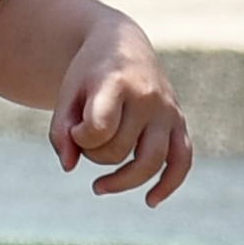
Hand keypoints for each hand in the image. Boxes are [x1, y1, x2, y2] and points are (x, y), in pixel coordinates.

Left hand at [54, 18, 189, 209]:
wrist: (123, 43)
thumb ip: (61, 131)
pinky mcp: (179, 123)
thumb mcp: (68, 93)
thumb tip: (69, 167)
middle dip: (94, 155)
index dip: (79, 138)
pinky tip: (151, 201)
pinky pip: (182, 160)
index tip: (73, 130)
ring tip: (98, 187)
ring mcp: (167, 111)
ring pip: (152, 162)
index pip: (100, 128)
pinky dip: (169, 184)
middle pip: (120, 150)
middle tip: (84, 142)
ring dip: (122, 181)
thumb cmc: (90, 73)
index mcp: (116, 83)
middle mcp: (148, 97)